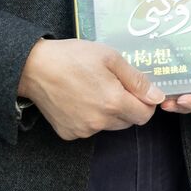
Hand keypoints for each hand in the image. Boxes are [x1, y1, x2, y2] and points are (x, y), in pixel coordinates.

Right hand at [17, 38, 158, 141]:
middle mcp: (99, 122)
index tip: (137, 90)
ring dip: (109, 113)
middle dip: (128, 106)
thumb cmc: (72, 57)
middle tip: (113, 85)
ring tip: (94, 90)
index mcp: (113, 102)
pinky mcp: (68, 133)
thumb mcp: (110, 58)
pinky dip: (90, 117)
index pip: (144, 115)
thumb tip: (157, 97)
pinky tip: (79, 99)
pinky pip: (89, 129)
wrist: (33, 68)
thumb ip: (136, 80)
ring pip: (109, 126)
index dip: (145, 102)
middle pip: (128, 122)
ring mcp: (82, 130)